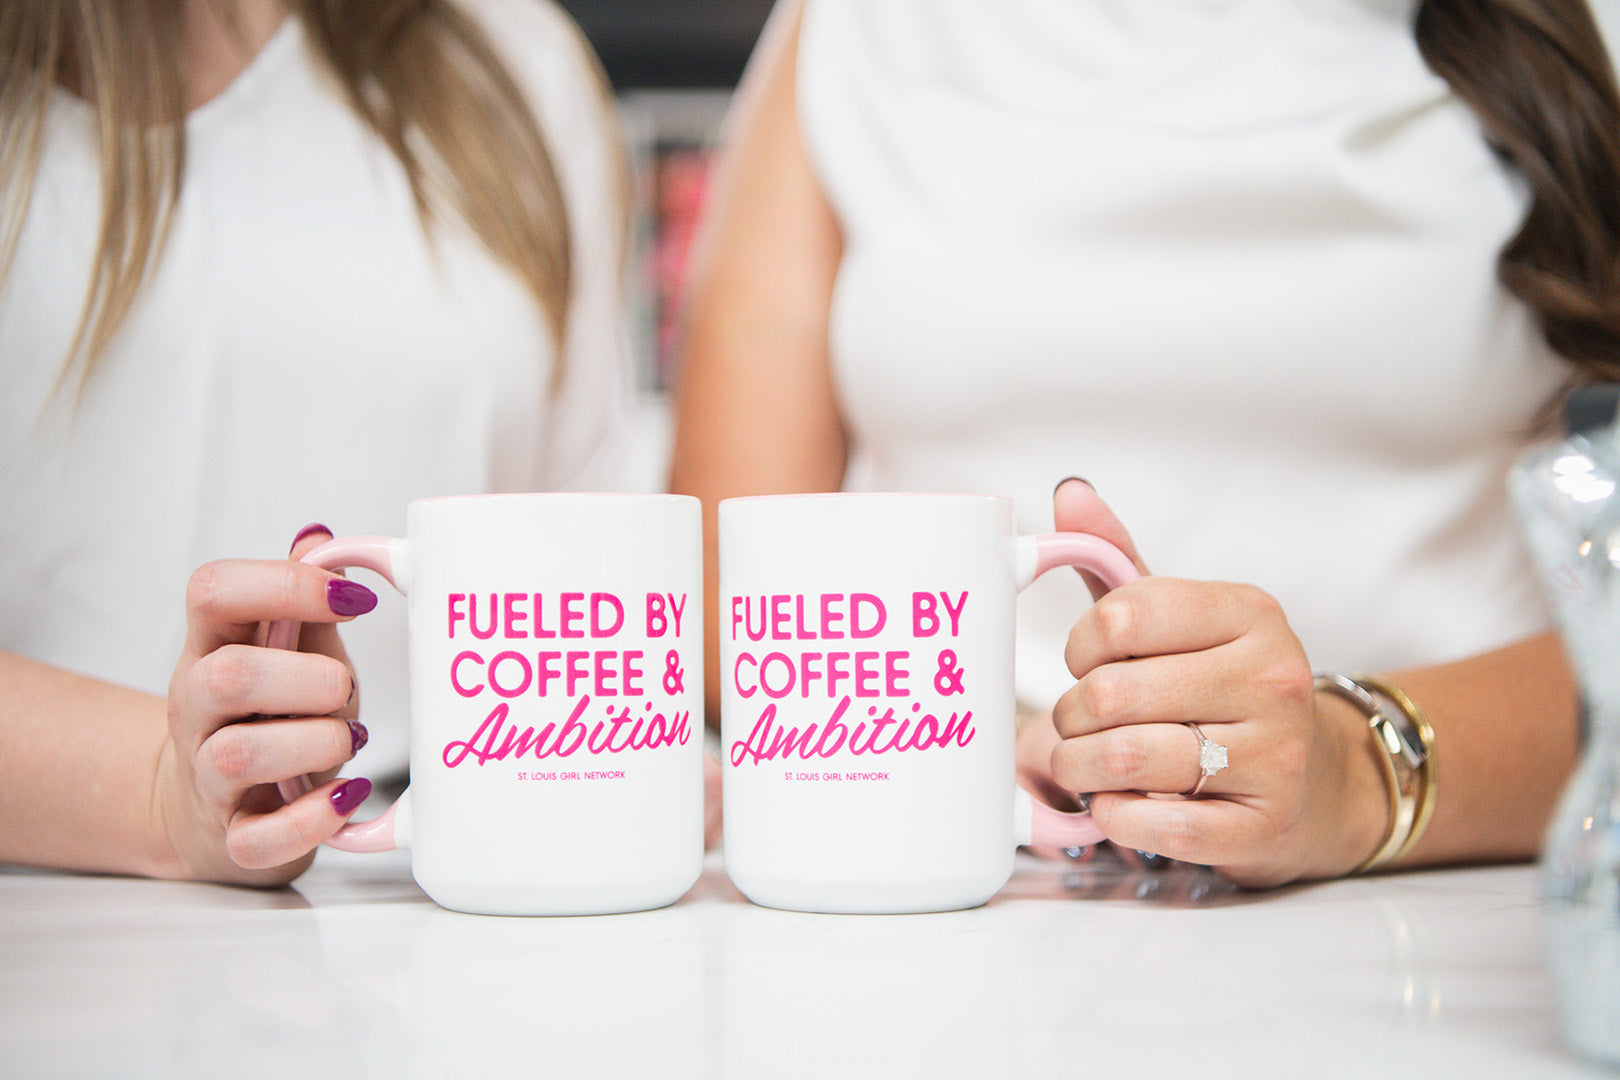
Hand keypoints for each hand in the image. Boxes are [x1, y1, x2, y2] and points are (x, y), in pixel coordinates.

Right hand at [155, 526, 375, 884]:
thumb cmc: (268, 717)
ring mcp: (207, 777)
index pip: (212, 590)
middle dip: (308, 678)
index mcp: (211, 647)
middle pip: (228, 676)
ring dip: (316, 743)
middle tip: (345, 690)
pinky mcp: (231, 839)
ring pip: (238, 755)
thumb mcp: (285, 651)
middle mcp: (199, 709)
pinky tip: (344, 799)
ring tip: (349, 740)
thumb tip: (318, 538)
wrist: (208, 811)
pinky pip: (259, 838)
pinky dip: (312, 820)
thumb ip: (302, 601)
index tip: (357, 598)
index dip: (287, 583)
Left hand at [1038, 479, 1388, 887]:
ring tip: (1083, 764)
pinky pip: (1157, 827)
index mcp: (1250, 614)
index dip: (1081, 645)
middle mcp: (1273, 678)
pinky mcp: (1263, 827)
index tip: (1088, 662)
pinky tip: (1116, 804)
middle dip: (1070, 716)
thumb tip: (1069, 492)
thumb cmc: (1224, 689)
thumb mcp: (1182, 617)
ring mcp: (1276, 756)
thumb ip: (1118, 556)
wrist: (1318, 779)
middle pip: (1113, 693)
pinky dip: (1115, 817)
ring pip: (1126, 760)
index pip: (1122, 614)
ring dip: (1079, 768)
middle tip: (1076, 724)